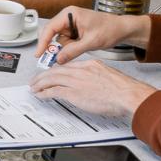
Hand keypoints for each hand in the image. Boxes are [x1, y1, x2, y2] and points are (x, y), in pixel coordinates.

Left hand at [29, 60, 156, 122]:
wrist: (127, 94)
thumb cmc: (123, 89)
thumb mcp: (107, 76)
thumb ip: (96, 77)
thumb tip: (91, 84)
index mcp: (89, 65)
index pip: (68, 66)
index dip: (56, 71)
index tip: (51, 75)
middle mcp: (80, 71)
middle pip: (56, 71)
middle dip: (43, 76)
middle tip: (35, 80)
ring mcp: (76, 81)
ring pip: (51, 79)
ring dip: (40, 84)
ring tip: (33, 87)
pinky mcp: (73, 93)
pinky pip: (53, 91)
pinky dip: (44, 93)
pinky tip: (40, 95)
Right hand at [36, 6, 145, 63]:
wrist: (122, 29)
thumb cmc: (110, 29)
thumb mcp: (91, 42)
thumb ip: (73, 51)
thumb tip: (58, 59)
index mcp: (70, 14)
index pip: (50, 28)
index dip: (43, 42)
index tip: (39, 54)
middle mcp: (68, 17)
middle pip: (52, 34)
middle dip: (56, 47)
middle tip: (56, 59)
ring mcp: (71, 24)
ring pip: (59, 41)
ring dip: (66, 48)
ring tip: (82, 47)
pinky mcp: (74, 31)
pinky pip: (66, 42)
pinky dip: (70, 48)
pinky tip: (81, 47)